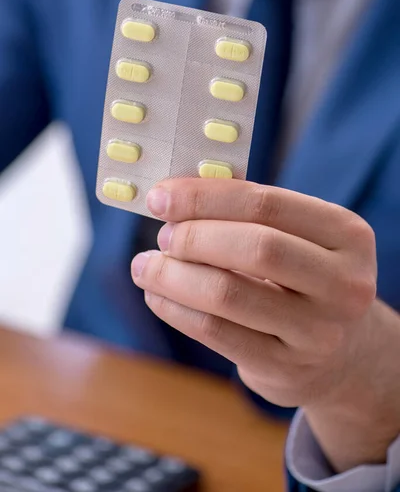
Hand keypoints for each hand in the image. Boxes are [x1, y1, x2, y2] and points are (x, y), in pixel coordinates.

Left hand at [131, 179, 399, 471]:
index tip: (160, 196)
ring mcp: (319, 333)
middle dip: (194, 237)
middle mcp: (344, 284)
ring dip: (173, 276)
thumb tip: (173, 196)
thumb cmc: (302, 277)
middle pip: (256, 248)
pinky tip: (157, 295)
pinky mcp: (286, 369)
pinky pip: (217, 333)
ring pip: (229, 294)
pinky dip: (176, 310)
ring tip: (145, 266)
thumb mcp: (296, 239)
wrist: (339, 350)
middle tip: (162, 236)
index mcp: (347, 235)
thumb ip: (247, 214)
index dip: (206, 197)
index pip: (267, 203)